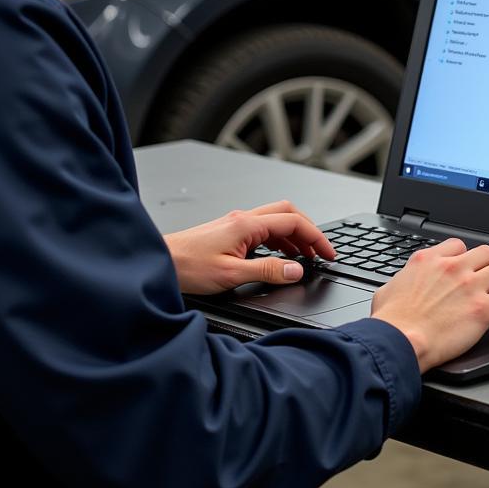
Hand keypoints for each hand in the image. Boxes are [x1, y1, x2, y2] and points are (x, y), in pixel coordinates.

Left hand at [163, 200, 335, 294]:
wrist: (159, 261)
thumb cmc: (187, 266)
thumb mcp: (232, 274)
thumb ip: (267, 271)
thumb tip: (296, 269)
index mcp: (247, 224)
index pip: (293, 222)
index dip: (316, 237)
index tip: (329, 253)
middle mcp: (243, 219)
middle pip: (287, 213)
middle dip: (309, 230)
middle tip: (321, 252)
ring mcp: (235, 223)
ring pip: (275, 220)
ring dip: (294, 236)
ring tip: (304, 257)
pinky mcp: (229, 232)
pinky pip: (263, 229)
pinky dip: (278, 240)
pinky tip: (278, 256)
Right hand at [370, 239, 488, 372]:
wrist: (400, 340)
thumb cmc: (391, 322)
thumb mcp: (388, 289)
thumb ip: (403, 280)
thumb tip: (402, 284)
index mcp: (428, 260)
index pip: (457, 246)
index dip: (466, 257)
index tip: (469, 267)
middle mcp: (451, 267)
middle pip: (485, 252)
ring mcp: (470, 286)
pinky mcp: (484, 308)